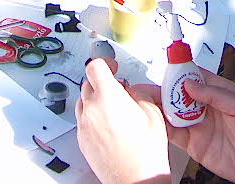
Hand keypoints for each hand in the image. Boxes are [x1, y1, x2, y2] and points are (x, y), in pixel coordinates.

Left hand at [77, 60, 171, 183]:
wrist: (136, 180)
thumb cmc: (145, 153)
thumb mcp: (152, 113)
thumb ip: (137, 93)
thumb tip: (129, 90)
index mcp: (108, 97)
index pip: (95, 67)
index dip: (105, 63)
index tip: (113, 67)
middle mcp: (91, 109)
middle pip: (88, 83)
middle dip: (102, 83)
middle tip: (118, 90)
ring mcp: (84, 126)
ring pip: (83, 101)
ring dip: (95, 100)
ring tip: (113, 110)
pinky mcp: (81, 140)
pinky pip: (83, 120)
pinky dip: (92, 117)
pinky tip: (109, 126)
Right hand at [131, 70, 234, 183]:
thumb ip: (214, 93)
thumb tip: (190, 84)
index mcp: (218, 92)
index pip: (194, 76)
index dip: (179, 72)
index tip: (166, 69)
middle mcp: (205, 107)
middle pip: (178, 94)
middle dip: (162, 90)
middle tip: (145, 88)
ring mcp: (198, 125)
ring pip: (172, 112)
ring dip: (158, 107)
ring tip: (143, 102)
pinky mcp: (193, 143)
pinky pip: (173, 133)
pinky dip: (161, 126)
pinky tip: (153, 121)